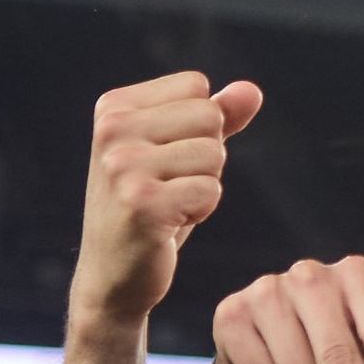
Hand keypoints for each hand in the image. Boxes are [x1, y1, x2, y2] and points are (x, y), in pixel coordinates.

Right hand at [74, 74, 262, 329]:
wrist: (113, 276)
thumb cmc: (149, 208)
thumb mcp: (178, 153)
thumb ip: (216, 117)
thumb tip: (252, 90)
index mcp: (113, 108)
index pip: (196, 86)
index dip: (198, 127)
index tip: (164, 159)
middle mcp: (112, 130)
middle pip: (210, 117)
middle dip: (206, 156)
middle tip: (168, 186)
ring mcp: (123, 166)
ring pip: (214, 154)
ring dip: (204, 185)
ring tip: (168, 205)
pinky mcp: (142, 203)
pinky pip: (211, 190)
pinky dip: (201, 210)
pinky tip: (168, 224)